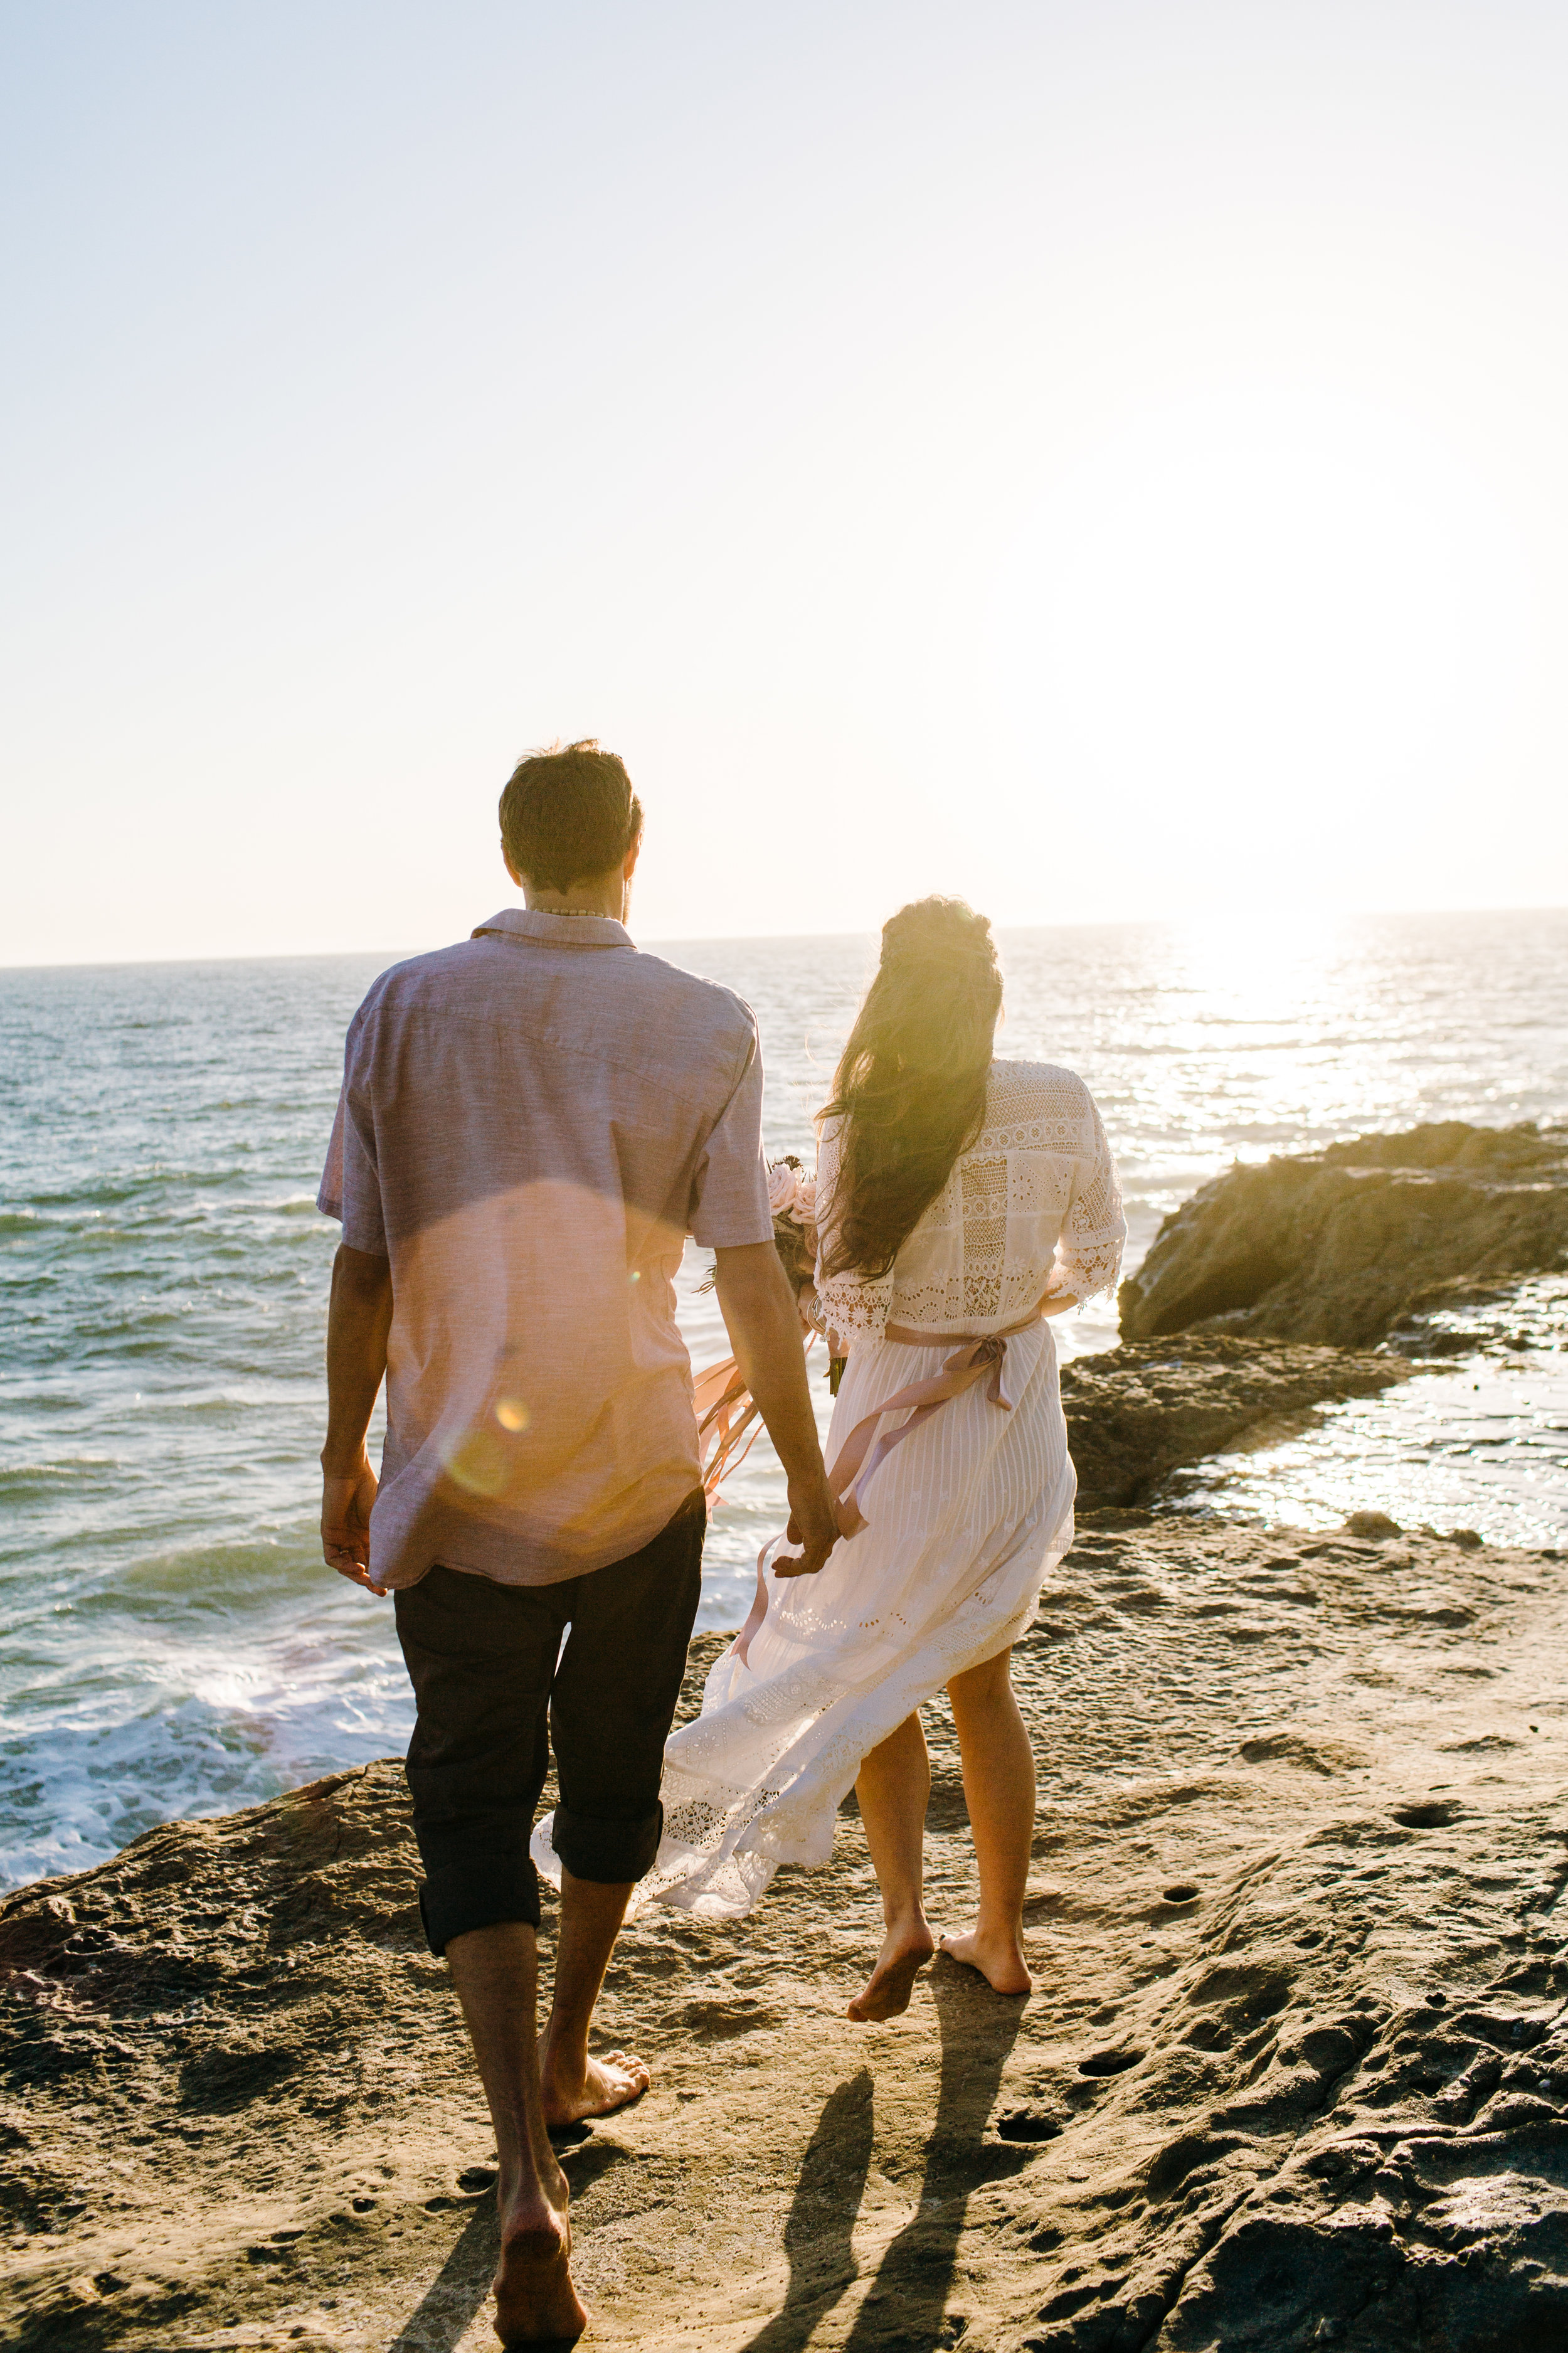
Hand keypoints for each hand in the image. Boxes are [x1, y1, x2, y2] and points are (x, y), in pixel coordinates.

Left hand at [322, 1453, 384, 1594]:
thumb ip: (386, 1539)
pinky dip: (343, 1565)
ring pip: (346, 1565)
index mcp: (370, 1533)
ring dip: (356, 1576)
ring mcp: (341, 1537)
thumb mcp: (382, 1520)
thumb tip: (401, 1561)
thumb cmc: (372, 1489)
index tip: (393, 1586)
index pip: (375, 1559)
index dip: (382, 1573)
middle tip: (381, 1592)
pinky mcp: (329, 1534)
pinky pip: (333, 1557)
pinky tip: (357, 1567)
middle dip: (370, 1580)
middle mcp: (355, 1537)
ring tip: (368, 1579)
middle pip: (361, 1566)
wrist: (352, 1471)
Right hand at [776, 1471, 838, 1576]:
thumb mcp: (800, 1513)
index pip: (819, 1555)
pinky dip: (792, 1567)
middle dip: (795, 1570)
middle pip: (816, 1564)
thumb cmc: (802, 1488)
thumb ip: (799, 1529)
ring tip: (776, 1566)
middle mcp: (833, 1536)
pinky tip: (779, 1561)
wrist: (806, 1475)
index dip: (800, 1563)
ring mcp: (827, 1538)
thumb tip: (794, 1543)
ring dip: (792, 1570)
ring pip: (812, 1566)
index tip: (781, 1562)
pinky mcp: (818, 1538)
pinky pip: (807, 1564)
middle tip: (777, 1569)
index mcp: (832, 1529)